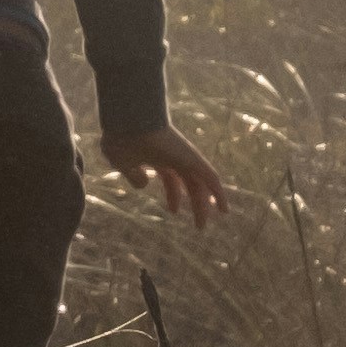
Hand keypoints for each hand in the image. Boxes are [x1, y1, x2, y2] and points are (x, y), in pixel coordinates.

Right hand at [105, 125, 227, 222]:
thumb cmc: (121, 137)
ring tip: (205, 226)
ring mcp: (183, 157)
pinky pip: (210, 177)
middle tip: (198, 226)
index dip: (173, 195)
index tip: (175, 211)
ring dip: (204, 205)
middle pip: (189, 184)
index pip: (171, 179)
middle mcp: (173, 157)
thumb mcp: (122, 162)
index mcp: (157, 158)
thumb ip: (132, 174)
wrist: (129, 120)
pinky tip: (224, 209)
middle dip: (194, 204)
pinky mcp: (192, 158)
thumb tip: (144, 185)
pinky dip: (219, 193)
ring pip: (200, 184)